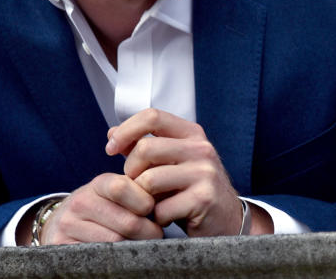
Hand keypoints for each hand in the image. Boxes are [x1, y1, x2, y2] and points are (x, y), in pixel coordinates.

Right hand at [36, 174, 163, 244]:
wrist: (62, 221)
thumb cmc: (103, 206)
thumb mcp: (116, 192)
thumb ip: (139, 191)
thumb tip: (168, 198)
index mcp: (98, 184)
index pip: (122, 188)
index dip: (144, 202)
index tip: (153, 211)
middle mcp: (80, 202)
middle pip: (125, 221)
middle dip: (148, 230)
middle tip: (157, 234)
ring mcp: (68, 226)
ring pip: (114, 242)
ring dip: (135, 245)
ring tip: (144, 243)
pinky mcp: (62, 246)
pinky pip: (98, 255)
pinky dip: (116, 256)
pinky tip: (123, 253)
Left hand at [105, 108, 251, 236]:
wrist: (226, 218)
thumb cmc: (191, 189)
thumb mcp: (170, 162)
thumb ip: (142, 147)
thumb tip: (112, 133)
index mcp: (192, 134)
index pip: (152, 116)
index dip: (125, 130)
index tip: (110, 149)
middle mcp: (201, 149)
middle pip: (145, 149)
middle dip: (130, 171)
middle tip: (136, 186)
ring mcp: (205, 173)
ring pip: (149, 180)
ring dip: (141, 198)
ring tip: (152, 203)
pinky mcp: (203, 199)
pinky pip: (160, 208)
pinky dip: (157, 217)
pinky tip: (167, 216)